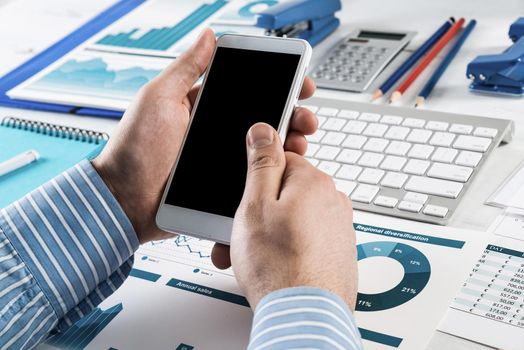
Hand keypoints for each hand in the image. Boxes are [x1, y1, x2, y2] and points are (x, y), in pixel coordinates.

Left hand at [92, 28, 317, 243]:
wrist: (126, 201)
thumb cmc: (134, 149)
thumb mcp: (158, 99)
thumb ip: (186, 69)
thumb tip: (207, 36)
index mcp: (203, 107)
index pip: (247, 89)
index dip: (275, 84)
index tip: (296, 83)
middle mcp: (217, 132)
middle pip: (263, 118)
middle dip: (290, 113)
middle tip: (304, 116)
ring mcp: (223, 159)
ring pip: (265, 148)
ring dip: (288, 142)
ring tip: (299, 142)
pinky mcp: (225, 185)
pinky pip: (255, 176)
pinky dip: (273, 171)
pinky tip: (285, 167)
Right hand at [230, 123, 357, 309]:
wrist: (305, 316)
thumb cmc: (279, 267)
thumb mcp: (255, 205)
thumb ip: (261, 163)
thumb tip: (264, 130)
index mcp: (313, 181)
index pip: (280, 161)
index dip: (255, 181)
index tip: (245, 198)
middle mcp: (333, 200)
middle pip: (286, 192)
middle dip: (261, 210)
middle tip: (243, 233)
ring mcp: (338, 226)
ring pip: (294, 218)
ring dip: (271, 232)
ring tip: (254, 256)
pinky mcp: (338, 249)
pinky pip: (307, 238)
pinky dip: (289, 246)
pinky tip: (275, 264)